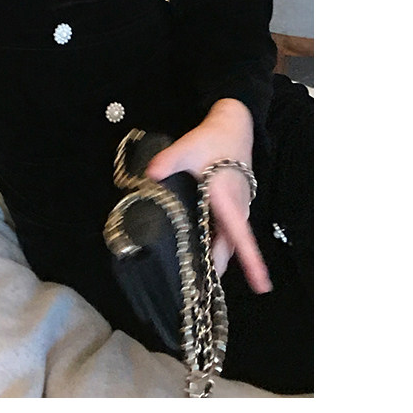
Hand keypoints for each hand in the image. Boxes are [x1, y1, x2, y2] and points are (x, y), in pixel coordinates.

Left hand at [146, 108, 270, 291]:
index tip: (261, 285)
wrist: (233, 126)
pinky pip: (230, 232)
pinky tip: (202, 249)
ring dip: (218, 256)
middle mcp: (238, 208)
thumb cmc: (214, 138)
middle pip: (230, 248)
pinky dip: (218, 244)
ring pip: (230, 241)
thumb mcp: (189, 146)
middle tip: (197, 286)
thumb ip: (169, 161)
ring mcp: (240, 208)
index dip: (251, 262)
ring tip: (197, 273)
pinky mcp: (237, 206)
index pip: (240, 237)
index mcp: (227, 199)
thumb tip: (150, 173)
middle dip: (217, 268)